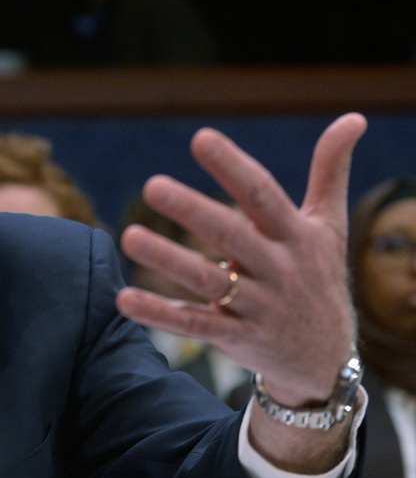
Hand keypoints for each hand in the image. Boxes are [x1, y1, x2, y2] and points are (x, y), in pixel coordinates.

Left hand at [117, 113, 366, 407]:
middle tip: (152, 185)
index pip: (262, 194)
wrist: (328, 360)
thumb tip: (354, 116)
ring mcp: (258, 306)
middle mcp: (278, 269)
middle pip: (231, 235)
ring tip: (129, 237)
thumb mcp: (330, 227)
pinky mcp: (238, 338)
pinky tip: (124, 299)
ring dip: (168, 260)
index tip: (201, 137)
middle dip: (193, 210)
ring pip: (208, 281)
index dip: (233, 166)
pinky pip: (195, 325)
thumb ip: (331, 171)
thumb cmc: (318, 277)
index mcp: (296, 236)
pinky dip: (160, 315)